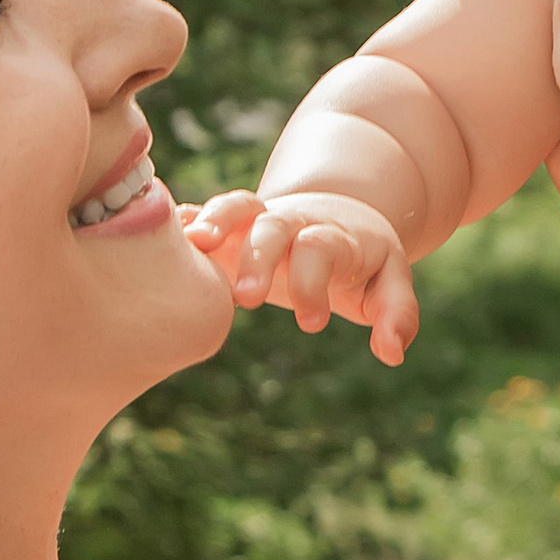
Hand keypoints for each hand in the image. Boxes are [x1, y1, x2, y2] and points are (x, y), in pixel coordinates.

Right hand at [181, 187, 420, 364]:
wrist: (337, 214)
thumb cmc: (363, 261)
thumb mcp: (390, 282)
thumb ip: (397, 314)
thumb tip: (392, 352)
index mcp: (333, 236)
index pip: (321, 250)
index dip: (314, 283)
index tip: (312, 324)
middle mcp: (293, 222)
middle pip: (273, 227)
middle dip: (259, 259)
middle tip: (246, 300)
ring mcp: (258, 219)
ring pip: (236, 206)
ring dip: (215, 220)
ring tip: (194, 244)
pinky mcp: (230, 225)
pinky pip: (204, 211)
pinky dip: (183, 217)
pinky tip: (162, 233)